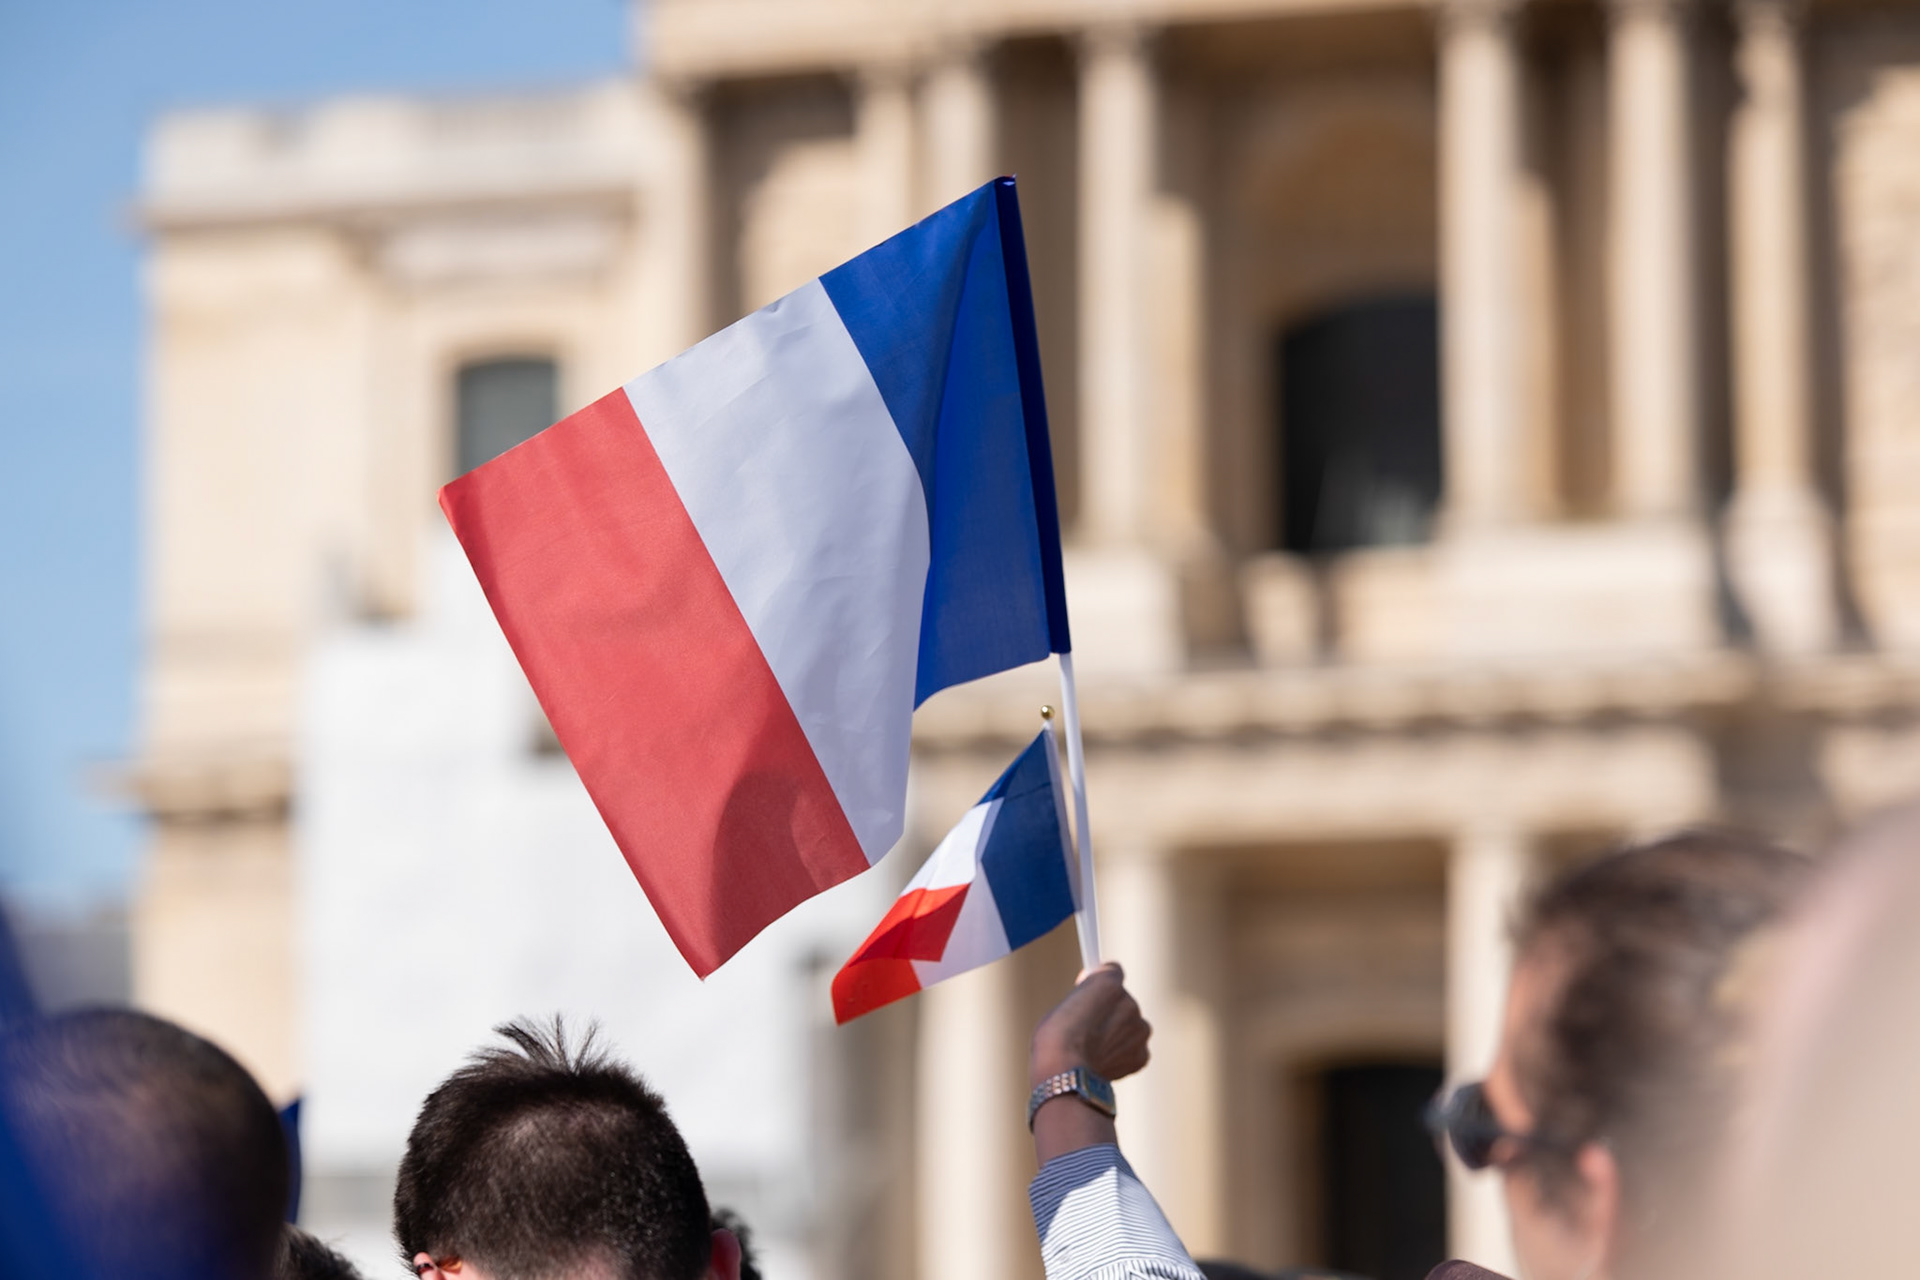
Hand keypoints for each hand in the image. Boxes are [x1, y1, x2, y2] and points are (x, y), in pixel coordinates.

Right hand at [1029, 962, 1151, 1087]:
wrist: (1066, 1074)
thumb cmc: (1055, 1039)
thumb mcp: (1063, 1004)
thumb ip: (1084, 993)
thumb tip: (1092, 990)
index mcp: (1108, 983)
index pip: (1112, 971)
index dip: (1099, 984)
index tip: (1091, 993)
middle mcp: (1130, 1002)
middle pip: (1122, 1001)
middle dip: (1108, 1012)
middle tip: (1086, 1028)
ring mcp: (1139, 1030)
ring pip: (1130, 1026)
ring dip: (1118, 1033)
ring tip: (1093, 1048)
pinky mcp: (1142, 1056)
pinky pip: (1134, 1049)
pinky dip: (1123, 1055)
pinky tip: (1103, 1061)